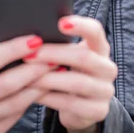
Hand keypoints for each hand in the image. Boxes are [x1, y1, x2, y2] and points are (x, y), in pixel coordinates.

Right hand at [0, 34, 56, 132]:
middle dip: (34, 69)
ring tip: (55, 71)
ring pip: (15, 103)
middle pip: (6, 84)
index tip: (35, 39)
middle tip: (53, 56)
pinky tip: (43, 89)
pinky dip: (30, 102)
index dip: (13, 49)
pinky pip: (14, 117)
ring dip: (38, 86)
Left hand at [24, 16, 117, 130]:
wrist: (80, 107)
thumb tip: (30, 35)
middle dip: (53, 54)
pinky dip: (49, 98)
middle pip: (83, 57)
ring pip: (76, 82)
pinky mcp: (98, 111)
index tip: (60, 23)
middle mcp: (107, 68)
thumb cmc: (68, 72)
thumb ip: (58, 44)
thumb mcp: (68, 56)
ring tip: (26, 76)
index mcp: (100, 48)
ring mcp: (105, 91)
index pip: (96, 31)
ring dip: (48, 79)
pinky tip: (33, 95)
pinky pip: (70, 104)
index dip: (80, 25)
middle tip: (29, 55)